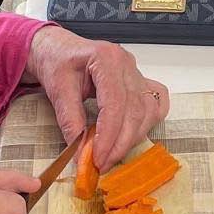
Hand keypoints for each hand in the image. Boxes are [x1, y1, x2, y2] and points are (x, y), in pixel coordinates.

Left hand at [23, 25, 168, 170]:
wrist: (59, 49)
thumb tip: (80, 153)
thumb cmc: (57, 62)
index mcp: (106, 58)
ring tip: (112, 155)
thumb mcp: (57, 89)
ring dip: (133, 137)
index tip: (98, 158)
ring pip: (148, 110)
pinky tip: (134, 134)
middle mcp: (127, 64)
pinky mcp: (139, 81)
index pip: (115, 103)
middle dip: (121, 143)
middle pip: (135, 110)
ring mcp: (137, 72)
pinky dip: (149, 121)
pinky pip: (156, 102)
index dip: (109, 135)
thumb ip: (70, 120)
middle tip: (103, 164)